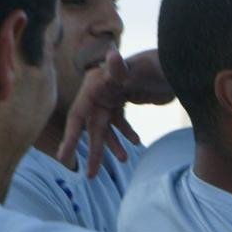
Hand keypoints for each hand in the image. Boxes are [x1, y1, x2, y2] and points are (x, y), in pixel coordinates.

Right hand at [55, 46, 139, 176]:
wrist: (168, 65)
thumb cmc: (149, 67)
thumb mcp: (133, 70)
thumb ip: (120, 68)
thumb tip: (113, 55)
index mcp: (93, 88)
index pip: (78, 117)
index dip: (70, 138)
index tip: (63, 157)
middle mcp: (98, 93)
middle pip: (91, 127)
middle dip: (94, 151)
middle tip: (91, 176)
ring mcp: (110, 97)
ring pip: (106, 127)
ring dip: (113, 144)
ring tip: (125, 160)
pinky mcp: (122, 100)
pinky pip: (118, 121)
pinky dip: (125, 132)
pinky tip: (135, 141)